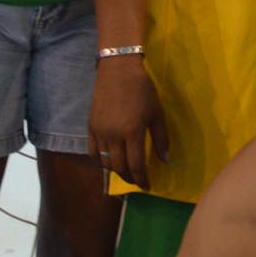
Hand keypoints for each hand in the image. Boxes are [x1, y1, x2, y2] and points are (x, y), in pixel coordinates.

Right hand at [88, 57, 167, 190]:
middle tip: (137, 181)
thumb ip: (161, 139)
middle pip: (119, 167)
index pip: (136, 165)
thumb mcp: (157, 114)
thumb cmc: (143, 90)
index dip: (142, 179)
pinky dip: (99, 161)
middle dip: (129, 178)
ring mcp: (99, 132)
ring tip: (125, 173)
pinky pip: (92, 151)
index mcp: (132, 133)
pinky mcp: (90, 126)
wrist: (118, 70)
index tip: (147, 186)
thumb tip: (165, 160)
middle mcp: (113, 136)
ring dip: (115, 171)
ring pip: (104, 162)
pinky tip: (108, 162)